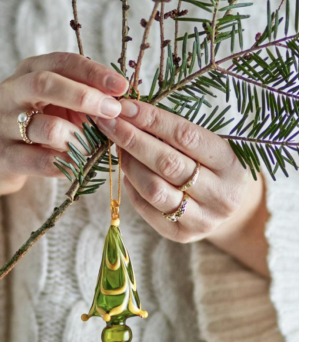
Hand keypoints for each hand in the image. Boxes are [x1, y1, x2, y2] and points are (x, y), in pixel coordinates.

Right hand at [0, 52, 128, 196]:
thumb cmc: (36, 125)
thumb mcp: (58, 103)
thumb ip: (85, 97)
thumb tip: (124, 100)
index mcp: (29, 70)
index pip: (63, 62)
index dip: (94, 72)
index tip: (122, 86)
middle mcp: (12, 91)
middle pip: (46, 84)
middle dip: (85, 96)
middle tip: (113, 111)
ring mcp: (3, 123)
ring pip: (47, 127)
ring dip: (79, 138)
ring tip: (93, 146)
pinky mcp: (3, 155)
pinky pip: (41, 161)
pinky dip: (67, 164)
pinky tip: (78, 165)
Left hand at [96, 99, 268, 276]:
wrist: (232, 209)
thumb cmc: (214, 166)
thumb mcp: (209, 145)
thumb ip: (176, 133)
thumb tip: (131, 113)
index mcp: (230, 164)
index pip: (185, 136)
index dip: (152, 119)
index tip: (125, 107)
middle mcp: (220, 194)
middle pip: (167, 163)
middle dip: (132, 139)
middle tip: (109, 122)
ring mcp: (202, 219)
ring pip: (154, 189)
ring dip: (129, 164)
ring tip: (117, 146)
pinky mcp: (182, 235)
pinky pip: (147, 208)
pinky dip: (132, 186)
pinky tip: (127, 171)